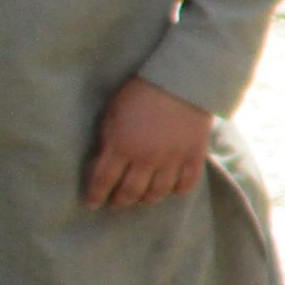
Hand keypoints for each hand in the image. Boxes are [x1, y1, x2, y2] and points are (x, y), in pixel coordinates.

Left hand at [84, 77, 213, 209]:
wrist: (181, 81)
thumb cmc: (140, 93)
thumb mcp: (112, 114)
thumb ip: (108, 140)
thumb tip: (104, 161)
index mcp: (121, 146)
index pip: (103, 181)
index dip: (95, 196)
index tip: (91, 203)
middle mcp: (146, 159)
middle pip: (130, 192)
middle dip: (120, 201)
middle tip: (116, 202)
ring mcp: (171, 160)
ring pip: (157, 193)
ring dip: (146, 198)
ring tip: (142, 197)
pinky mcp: (193, 157)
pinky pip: (185, 185)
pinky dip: (175, 190)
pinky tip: (169, 188)